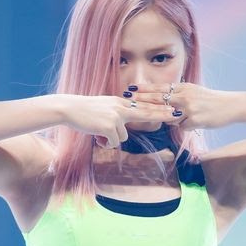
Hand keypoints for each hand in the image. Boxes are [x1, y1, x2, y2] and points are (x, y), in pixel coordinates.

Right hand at [61, 94, 181, 148]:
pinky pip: (113, 142)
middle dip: (161, 115)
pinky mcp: (109, 126)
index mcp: (120, 102)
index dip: (159, 109)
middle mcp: (121, 107)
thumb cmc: (84, 112)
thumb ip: (117, 115)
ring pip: (123, 137)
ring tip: (98, 133)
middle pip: (145, 113)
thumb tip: (122, 130)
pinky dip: (104, 143)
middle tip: (176, 115)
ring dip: (111, 140)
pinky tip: (95, 136)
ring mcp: (116, 116)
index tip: (172, 109)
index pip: (143, 106)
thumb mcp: (104, 109)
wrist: (69, 109)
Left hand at [129, 82, 243, 130]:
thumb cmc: (213, 101)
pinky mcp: (194, 120)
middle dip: (142, 101)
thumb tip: (166, 100)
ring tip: (171, 116)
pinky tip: (197, 122)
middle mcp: (184, 95)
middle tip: (128, 100)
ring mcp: (189, 108)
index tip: (131, 89)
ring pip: (169, 116)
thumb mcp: (195, 92)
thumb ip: (180, 95)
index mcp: (184, 87)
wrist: (232, 106)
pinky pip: (182, 127)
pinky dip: (187, 127)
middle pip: (159, 99)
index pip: (160, 88)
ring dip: (169, 119)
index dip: (145, 89)